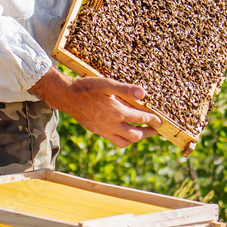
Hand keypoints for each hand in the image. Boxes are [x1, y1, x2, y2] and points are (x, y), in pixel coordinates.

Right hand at [31, 67, 161, 148]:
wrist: (67, 97)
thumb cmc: (87, 88)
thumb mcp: (107, 84)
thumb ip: (125, 89)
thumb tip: (143, 93)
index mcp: (117, 112)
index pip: (140, 119)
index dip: (152, 120)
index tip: (159, 121)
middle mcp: (112, 125)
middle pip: (135, 135)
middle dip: (147, 133)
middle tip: (155, 130)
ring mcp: (104, 130)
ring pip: (125, 142)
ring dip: (136, 138)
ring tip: (142, 133)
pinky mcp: (98, 132)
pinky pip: (115, 141)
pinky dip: (124, 140)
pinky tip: (126, 132)